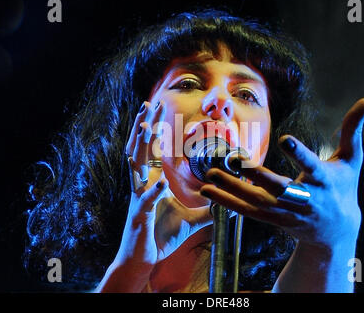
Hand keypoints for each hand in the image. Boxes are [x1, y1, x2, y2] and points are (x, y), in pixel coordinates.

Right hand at [117, 100, 211, 265]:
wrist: (143, 258)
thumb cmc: (162, 234)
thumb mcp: (191, 219)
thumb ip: (208, 209)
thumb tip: (228, 202)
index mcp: (151, 181)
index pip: (151, 149)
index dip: (154, 129)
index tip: (159, 109)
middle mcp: (142, 185)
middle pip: (139, 149)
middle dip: (144, 125)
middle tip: (149, 104)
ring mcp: (138, 198)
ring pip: (135, 167)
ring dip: (141, 146)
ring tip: (147, 126)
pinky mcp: (139, 216)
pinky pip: (145, 200)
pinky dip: (153, 191)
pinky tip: (161, 183)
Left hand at [200, 98, 363, 249]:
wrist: (335, 231)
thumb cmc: (343, 188)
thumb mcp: (351, 160)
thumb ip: (353, 130)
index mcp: (324, 182)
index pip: (312, 166)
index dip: (300, 154)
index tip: (285, 138)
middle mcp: (304, 199)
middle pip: (279, 188)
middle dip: (257, 176)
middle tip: (236, 160)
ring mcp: (286, 212)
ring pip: (257, 202)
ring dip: (232, 190)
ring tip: (210, 175)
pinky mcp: (272, 219)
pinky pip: (247, 212)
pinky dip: (227, 202)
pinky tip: (208, 191)